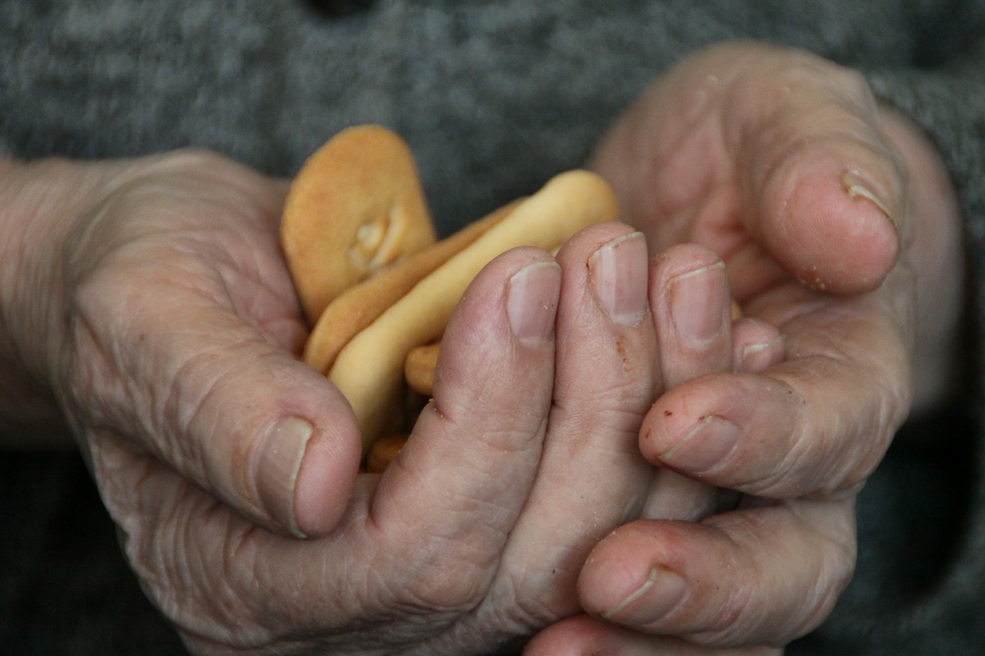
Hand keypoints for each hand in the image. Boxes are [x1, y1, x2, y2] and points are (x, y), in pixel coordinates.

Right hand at [1, 151, 728, 652]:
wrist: (190, 273)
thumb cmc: (143, 285)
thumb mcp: (145, 320)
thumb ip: (216, 408)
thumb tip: (316, 482)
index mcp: (250, 583)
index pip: (406, 554)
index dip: (485, 422)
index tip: (520, 280)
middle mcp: (354, 612)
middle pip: (522, 563)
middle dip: (590, 403)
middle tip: (610, 261)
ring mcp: (435, 579)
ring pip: (591, 541)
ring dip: (647, 402)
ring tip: (662, 274)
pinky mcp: (495, 521)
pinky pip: (613, 503)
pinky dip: (668, 419)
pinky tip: (712, 338)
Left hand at [529, 41, 963, 651]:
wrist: (693, 200)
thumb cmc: (739, 154)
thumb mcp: (773, 120)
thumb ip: (815, 164)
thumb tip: (857, 237)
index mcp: (837, 366)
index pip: (829, 426)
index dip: (762, 436)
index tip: (676, 422)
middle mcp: (791, 463)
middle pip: (787, 562)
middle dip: (703, 578)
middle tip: (610, 573)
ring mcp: (718, 506)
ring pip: (722, 617)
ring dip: (647, 636)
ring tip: (558, 639)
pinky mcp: (639, 519)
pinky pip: (650, 620)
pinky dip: (607, 642)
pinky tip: (536, 648)